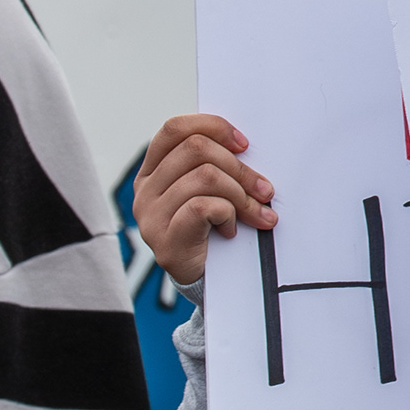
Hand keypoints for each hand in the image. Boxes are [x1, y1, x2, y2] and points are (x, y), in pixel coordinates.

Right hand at [135, 112, 273, 288]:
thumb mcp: (210, 191)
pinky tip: (231, 229)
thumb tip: (245, 144)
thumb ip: (213, 166)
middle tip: (263, 189)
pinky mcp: (166, 241)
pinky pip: (202, 207)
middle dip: (239, 167)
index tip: (244, 144)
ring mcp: (151, 217)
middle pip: (195, 149)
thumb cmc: (212, 231)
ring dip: (241, 194)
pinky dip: (227, 214)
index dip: (212, 127)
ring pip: (205, 176)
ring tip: (256, 213)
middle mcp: (146, 191)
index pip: (175, 129)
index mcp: (153, 172)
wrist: (206, 282)